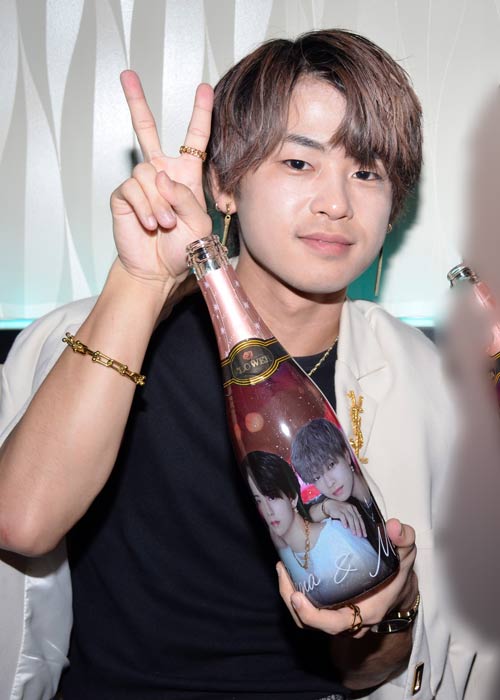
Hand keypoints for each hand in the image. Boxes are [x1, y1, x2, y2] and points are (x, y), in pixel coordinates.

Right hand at [110, 71, 213, 289]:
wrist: (157, 270)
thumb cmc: (181, 249)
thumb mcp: (199, 224)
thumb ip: (186, 198)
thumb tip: (160, 176)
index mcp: (186, 176)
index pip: (195, 140)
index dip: (200, 114)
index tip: (204, 89)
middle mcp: (161, 173)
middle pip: (147, 130)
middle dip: (136, 103)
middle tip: (127, 76)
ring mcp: (141, 184)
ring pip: (147, 173)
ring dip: (159, 201)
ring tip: (165, 224)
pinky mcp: (124, 195)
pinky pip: (133, 189)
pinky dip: (145, 208)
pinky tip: (151, 224)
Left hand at [277, 518, 417, 637]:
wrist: (398, 584)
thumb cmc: (399, 570)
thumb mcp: (406, 552)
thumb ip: (403, 539)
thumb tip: (393, 527)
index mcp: (366, 612)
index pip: (335, 624)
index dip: (313, 616)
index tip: (297, 597)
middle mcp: (348, 620)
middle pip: (311, 623)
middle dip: (292, 601)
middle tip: (283, 571)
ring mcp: (337, 615)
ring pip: (305, 618)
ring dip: (289, 596)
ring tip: (283, 567)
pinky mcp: (328, 608)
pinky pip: (306, 609)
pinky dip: (294, 593)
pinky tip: (289, 568)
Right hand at [323, 499, 366, 537]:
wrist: (330, 504)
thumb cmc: (339, 509)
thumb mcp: (348, 512)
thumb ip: (353, 517)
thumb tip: (360, 527)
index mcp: (354, 508)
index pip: (360, 519)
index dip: (363, 527)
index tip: (364, 534)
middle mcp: (350, 508)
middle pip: (356, 519)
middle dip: (358, 528)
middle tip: (359, 535)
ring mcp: (344, 509)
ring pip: (350, 518)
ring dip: (353, 527)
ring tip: (354, 533)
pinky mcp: (338, 510)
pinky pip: (342, 517)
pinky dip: (345, 522)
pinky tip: (346, 527)